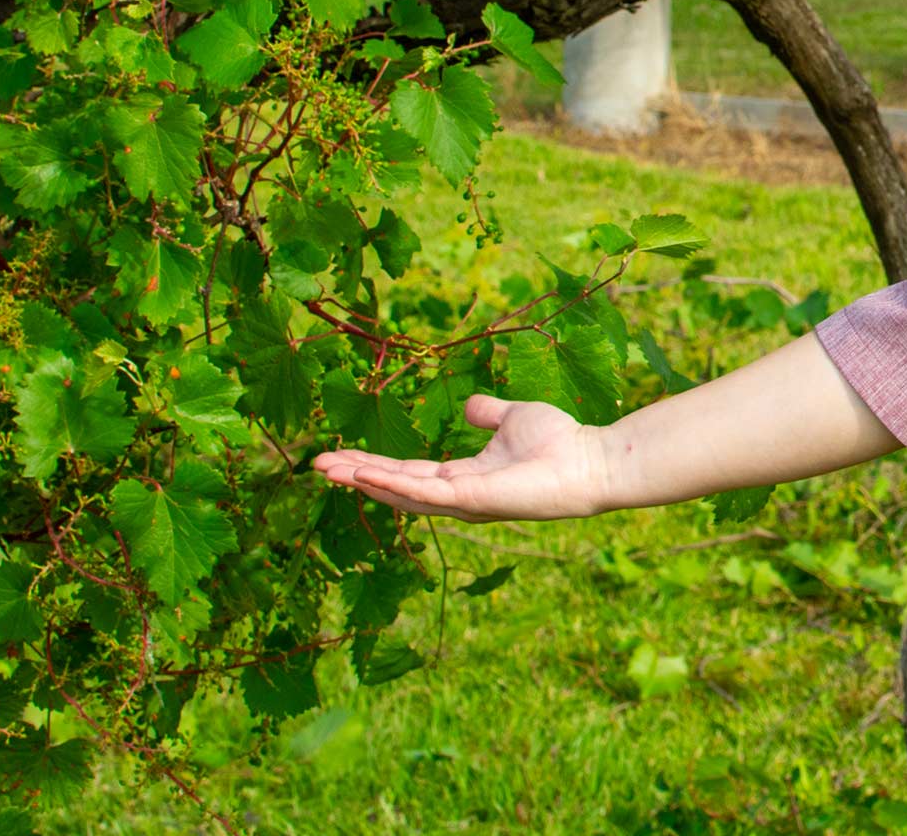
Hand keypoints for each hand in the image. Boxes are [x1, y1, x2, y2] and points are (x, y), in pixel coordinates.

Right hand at [310, 393, 606, 522]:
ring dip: (364, 481)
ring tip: (328, 469)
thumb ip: (488, 414)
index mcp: (463, 476)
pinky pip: (424, 494)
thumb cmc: (558, 442)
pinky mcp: (473, 500)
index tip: (340, 455)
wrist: (589, 460)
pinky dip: (392, 485)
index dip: (374, 464)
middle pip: (396, 487)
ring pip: (402, 494)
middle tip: (316, 465)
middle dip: (356, 476)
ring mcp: (463, 501)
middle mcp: (457, 495)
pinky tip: (363, 474)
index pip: (408, 472)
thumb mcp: (513, 418)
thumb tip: (469, 405)